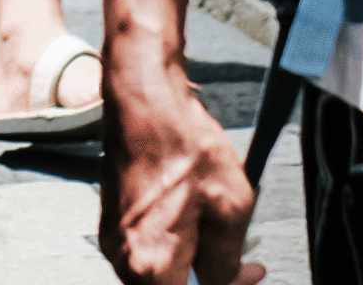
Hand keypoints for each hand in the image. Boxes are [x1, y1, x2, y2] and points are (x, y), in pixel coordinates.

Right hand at [101, 47, 263, 284]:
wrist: (145, 96)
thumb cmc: (182, 140)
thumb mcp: (230, 204)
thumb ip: (228, 260)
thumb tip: (232, 283)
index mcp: (151, 263)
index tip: (247, 278)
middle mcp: (125, 258)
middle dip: (207, 279)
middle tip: (243, 262)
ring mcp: (115, 239)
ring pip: (160, 273)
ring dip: (192, 262)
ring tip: (219, 228)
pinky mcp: (115, 220)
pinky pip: (149, 250)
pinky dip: (176, 244)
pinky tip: (197, 215)